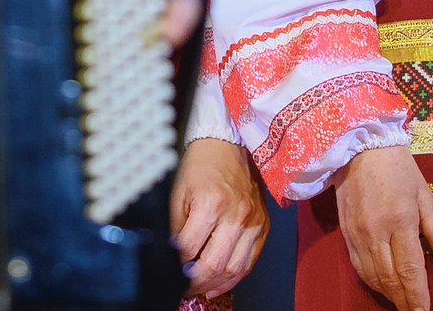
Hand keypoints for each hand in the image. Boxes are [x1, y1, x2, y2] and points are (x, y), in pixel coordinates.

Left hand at [172, 138, 269, 298]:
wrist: (230, 144)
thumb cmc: (202, 165)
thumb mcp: (178, 192)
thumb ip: (174, 226)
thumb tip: (169, 255)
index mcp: (211, 203)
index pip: (189, 248)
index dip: (176, 266)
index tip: (169, 272)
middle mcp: (236, 214)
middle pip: (214, 264)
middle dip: (194, 282)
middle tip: (182, 286)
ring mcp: (253, 222)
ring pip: (234, 270)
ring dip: (214, 285)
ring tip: (198, 287)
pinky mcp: (263, 226)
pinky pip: (249, 262)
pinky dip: (233, 278)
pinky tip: (218, 283)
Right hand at [333, 146, 432, 310]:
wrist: (359, 145)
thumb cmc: (397, 166)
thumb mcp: (424, 195)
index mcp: (400, 220)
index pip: (410, 269)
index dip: (418, 295)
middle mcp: (376, 231)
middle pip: (390, 279)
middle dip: (404, 301)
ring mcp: (357, 234)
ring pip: (372, 277)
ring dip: (388, 294)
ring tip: (403, 304)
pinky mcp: (345, 233)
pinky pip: (358, 267)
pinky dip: (372, 281)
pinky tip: (383, 286)